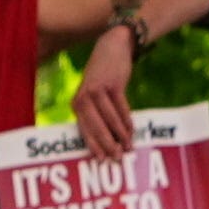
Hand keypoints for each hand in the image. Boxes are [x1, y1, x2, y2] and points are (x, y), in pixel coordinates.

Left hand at [74, 23, 139, 158]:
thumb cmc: (101, 77)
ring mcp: (99, 90)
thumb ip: (93, 114)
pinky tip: (132, 131)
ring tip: (129, 146)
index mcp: (77, 104)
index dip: (93, 146)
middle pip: (97, 127)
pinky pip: (122, 108)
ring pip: (111, 119)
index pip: (84, 130)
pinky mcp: (114, 84)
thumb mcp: (90, 94)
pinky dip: (127, 121)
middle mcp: (84, 98)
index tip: (101, 160)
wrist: (112, 47)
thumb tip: (105, 141)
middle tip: (117, 158)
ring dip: (121, 135)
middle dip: (108, 145)